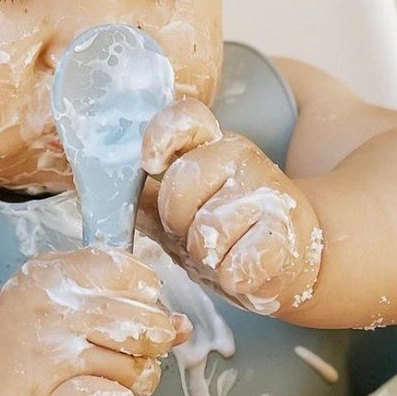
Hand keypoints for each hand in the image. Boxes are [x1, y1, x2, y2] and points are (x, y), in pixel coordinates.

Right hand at [0, 248, 189, 395]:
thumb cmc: (33, 329)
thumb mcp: (73, 297)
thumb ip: (130, 303)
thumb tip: (182, 326)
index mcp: (59, 273)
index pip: (136, 277)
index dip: (147, 300)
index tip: (134, 311)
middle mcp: (54, 311)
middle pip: (146, 328)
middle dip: (151, 345)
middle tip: (130, 352)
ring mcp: (49, 358)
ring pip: (135, 370)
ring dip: (137, 379)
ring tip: (113, 376)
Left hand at [141, 98, 322, 314]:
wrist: (289, 263)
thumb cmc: (229, 236)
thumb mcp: (184, 213)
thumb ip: (149, 198)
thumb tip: (106, 190)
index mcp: (211, 147)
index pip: (187, 118)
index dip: (162, 134)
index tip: (150, 161)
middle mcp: (242, 157)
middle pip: (181, 185)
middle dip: (178, 224)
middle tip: (198, 236)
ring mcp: (268, 191)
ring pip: (208, 231)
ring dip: (208, 258)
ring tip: (226, 255)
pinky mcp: (285, 232)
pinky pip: (236, 263)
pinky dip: (233, 278)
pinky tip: (246, 272)